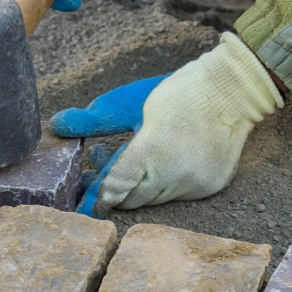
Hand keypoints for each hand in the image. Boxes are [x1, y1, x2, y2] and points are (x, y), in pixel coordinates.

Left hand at [51, 33, 283, 216]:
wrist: (233, 91)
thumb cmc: (178, 92)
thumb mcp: (131, 102)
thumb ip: (95, 120)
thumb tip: (58, 125)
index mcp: (150, 150)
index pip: (115, 186)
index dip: (96, 196)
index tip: (83, 200)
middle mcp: (173, 175)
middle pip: (133, 199)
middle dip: (112, 190)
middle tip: (96, 170)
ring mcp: (194, 184)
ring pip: (155, 199)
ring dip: (137, 186)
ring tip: (125, 158)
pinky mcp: (210, 187)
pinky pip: (178, 195)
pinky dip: (164, 184)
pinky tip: (158, 163)